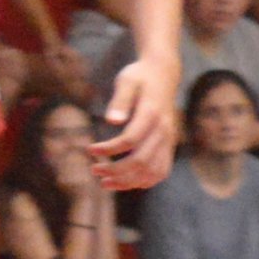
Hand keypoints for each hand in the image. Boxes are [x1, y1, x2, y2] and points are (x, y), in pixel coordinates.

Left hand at [92, 54, 174, 188]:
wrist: (164, 75)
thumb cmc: (140, 77)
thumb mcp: (127, 80)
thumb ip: (120, 100)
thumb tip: (110, 121)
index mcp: (152, 113)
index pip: (130, 139)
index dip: (109, 149)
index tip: (89, 149)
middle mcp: (164, 130)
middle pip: (141, 161)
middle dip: (116, 170)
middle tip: (94, 170)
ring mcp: (169, 140)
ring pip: (153, 172)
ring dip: (128, 182)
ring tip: (105, 183)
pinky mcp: (169, 146)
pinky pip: (160, 172)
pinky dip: (143, 181)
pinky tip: (123, 182)